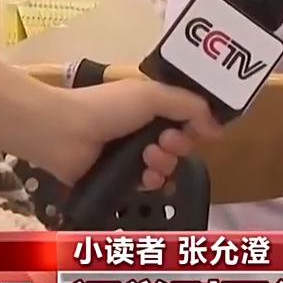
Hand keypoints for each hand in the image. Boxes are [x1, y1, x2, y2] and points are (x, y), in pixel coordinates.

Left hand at [34, 80, 220, 189]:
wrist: (63, 132)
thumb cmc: (107, 107)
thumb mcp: (154, 96)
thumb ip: (191, 107)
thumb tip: (219, 129)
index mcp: (151, 106)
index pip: (187, 118)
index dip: (195, 124)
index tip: (196, 127)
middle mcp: (144, 130)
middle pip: (181, 145)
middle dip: (179, 144)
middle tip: (165, 141)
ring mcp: (132, 156)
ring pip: (168, 167)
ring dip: (164, 163)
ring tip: (148, 158)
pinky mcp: (121, 179)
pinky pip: (149, 185)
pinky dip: (150, 182)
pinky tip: (143, 176)